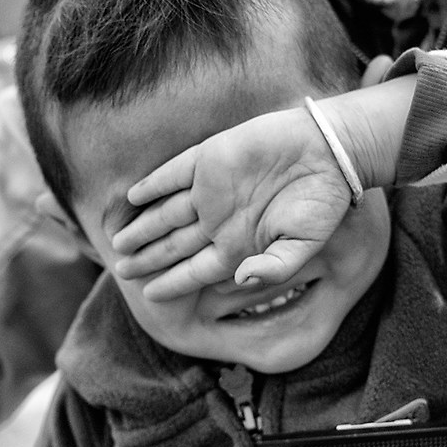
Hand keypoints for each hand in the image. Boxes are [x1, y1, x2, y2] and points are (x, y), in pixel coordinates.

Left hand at [110, 106, 359, 302]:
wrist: (329, 150)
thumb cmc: (321, 201)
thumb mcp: (303, 244)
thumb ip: (274, 267)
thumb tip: (240, 281)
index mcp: (240, 244)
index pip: (196, 270)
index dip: (173, 283)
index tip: (148, 296)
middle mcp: (220, 219)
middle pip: (174, 244)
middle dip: (147, 259)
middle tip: (119, 272)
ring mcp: (212, 189)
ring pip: (167, 213)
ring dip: (142, 227)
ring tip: (117, 243)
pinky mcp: (211, 158)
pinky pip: (173, 174)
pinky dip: (153, 185)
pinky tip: (133, 196)